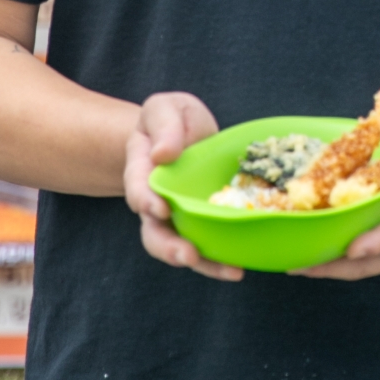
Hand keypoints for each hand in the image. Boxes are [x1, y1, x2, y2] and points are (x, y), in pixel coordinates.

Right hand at [124, 92, 243, 281]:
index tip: (160, 208)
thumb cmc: (172, 119)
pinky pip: (207, 246)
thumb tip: (162, 154)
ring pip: (180, 248)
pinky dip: (220, 260)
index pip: (138, 189)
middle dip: (169, 248)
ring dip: (203, 264)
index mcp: (141, 171)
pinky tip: (241, 266)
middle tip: (189, 256)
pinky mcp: (201, 224)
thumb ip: (164, 126)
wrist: (185, 133)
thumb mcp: (166, 109)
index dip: (146, 200)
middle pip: (154, 232)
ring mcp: (177, 218)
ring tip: (230, 271)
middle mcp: (155, 202)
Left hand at [296, 138, 379, 280]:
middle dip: (335, 264)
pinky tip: (302, 245)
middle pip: (369, 261)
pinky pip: (353, 254)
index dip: (378, 243)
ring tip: (291, 261)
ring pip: (356, 264)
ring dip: (325, 264)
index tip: (353, 247)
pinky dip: (329, 252)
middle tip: (300, 263)